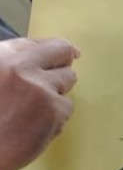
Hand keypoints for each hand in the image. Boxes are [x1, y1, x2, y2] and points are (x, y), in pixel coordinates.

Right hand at [0, 37, 79, 169]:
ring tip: (31, 111)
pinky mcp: (55, 108)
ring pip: (68, 80)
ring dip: (56, 92)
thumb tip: (38, 55)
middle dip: (63, 62)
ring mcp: (39, 86)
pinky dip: (56, 117)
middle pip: (61, 51)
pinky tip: (34, 127)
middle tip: (59, 74)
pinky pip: (67, 106)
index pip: (33, 42)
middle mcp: (19, 66)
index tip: (62, 53)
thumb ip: (8, 67)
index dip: (48, 49)